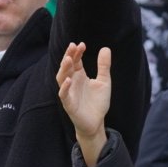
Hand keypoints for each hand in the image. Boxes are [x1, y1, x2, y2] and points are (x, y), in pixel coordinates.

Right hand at [56, 41, 111, 162]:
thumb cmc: (98, 102)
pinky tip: (68, 80)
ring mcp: (69, 93)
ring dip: (64, 69)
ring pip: (61, 78)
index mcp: (79, 76)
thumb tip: (105, 48)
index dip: (77, 52)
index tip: (81, 44)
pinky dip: (64, 87)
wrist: (96, 122)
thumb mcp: (104, 82)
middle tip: (72, 46)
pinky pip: (63, 95)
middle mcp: (72, 82)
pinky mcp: (69, 104)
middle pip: (67, 67)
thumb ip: (104, 66)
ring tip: (68, 60)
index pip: (75, 61)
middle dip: (68, 56)